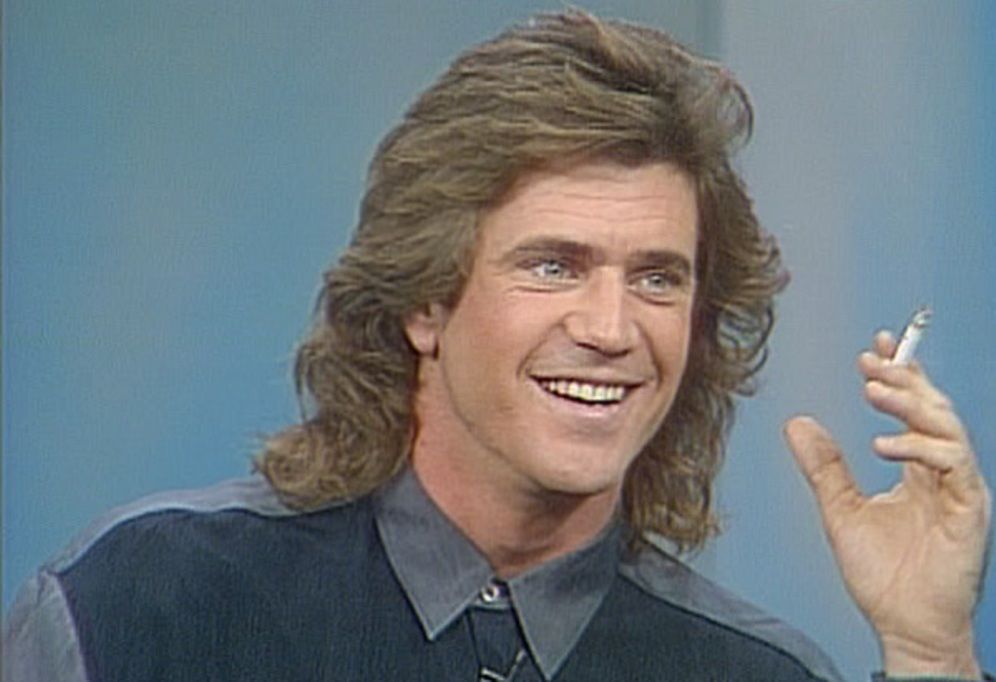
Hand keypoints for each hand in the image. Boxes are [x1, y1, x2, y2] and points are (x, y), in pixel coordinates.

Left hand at [784, 332, 990, 677]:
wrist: (903, 625)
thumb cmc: (881, 574)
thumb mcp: (841, 510)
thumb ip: (824, 467)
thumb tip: (797, 423)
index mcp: (917, 468)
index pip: (913, 409)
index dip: (900, 373)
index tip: (875, 346)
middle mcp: (941, 472)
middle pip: (933, 408)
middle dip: (905, 377)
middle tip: (872, 359)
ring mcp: (958, 488)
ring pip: (947, 426)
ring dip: (911, 403)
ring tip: (873, 389)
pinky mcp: (968, 509)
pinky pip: (954, 464)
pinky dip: (920, 448)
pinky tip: (884, 445)